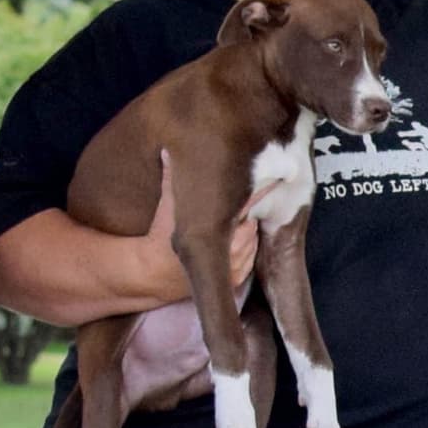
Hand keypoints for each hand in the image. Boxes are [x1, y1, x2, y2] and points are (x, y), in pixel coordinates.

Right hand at [145, 155, 257, 309]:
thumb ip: (171, 178)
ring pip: (253, 238)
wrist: (153, 275)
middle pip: (252, 221)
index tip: (274, 177)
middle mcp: (234, 247)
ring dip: (246, 229)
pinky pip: (251, 257)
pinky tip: (234, 241)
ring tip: (234, 223)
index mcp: (220, 227)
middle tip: (239, 204)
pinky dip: (246, 248)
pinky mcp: (237, 276)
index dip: (262, 190)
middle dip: (247, 212)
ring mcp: (237, 263)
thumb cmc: (159, 239)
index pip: (249, 203)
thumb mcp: (165, 208)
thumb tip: (168, 151)